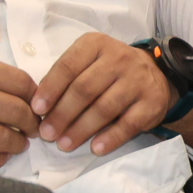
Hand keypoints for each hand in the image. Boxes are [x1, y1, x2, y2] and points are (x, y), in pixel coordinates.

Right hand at [0, 53, 40, 169]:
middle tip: (32, 128)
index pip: (21, 84)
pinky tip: (0, 156)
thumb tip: (27, 93)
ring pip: (3, 138)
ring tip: (19, 143)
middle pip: (17, 112)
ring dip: (18, 143)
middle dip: (31, 123)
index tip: (37, 104)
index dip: (35, 96)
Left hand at [32, 34, 174, 156]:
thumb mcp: (88, 62)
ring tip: (64, 145)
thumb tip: (41, 108)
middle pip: (85, 89)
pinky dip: (110, 138)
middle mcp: (119, 58)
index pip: (69, 65)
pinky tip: (95, 148)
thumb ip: (67, 78)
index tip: (37, 110)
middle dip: (62, 114)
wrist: (155, 73)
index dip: (51, 88)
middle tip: (47, 134)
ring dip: (81, 129)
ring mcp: (138, 80)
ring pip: (104, 108)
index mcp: (97, 44)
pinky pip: (128, 124)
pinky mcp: (151, 102)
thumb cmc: (110, 71)